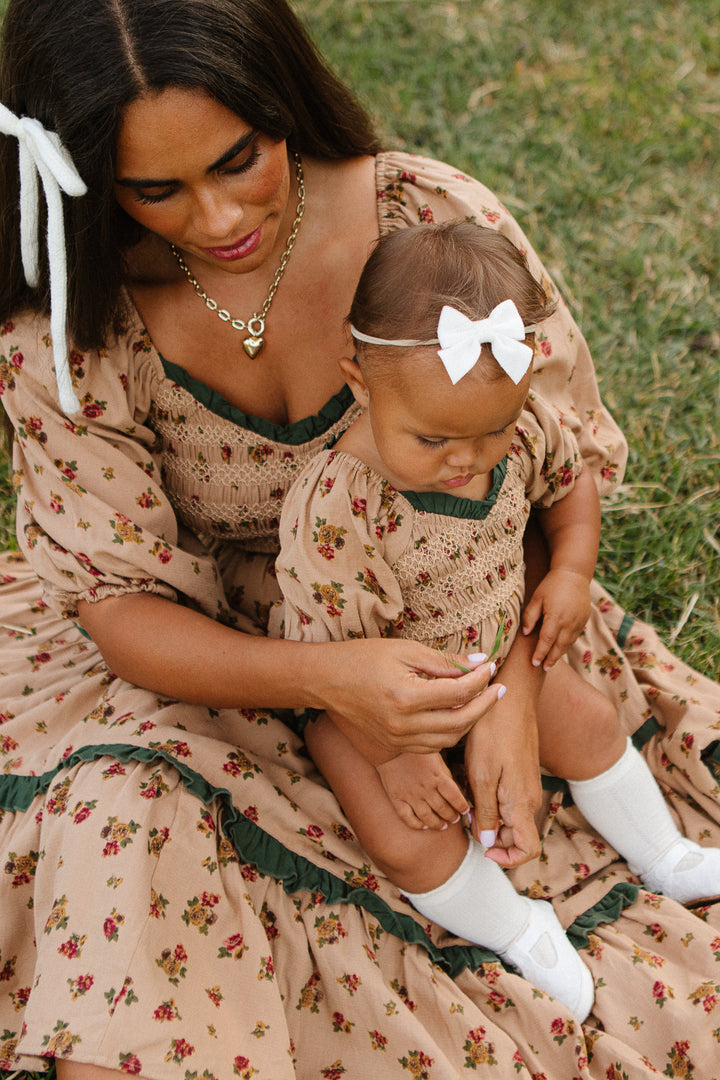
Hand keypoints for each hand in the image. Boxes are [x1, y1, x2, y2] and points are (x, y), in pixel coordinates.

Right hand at [318, 639, 502, 756]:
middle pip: (459, 722)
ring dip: (470, 721)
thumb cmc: (363, 658)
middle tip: (498, 688)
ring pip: (449, 739)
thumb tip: (481, 663)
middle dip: (484, 705)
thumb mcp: (405, 650)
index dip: (481, 680)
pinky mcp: (393, 747)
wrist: (326, 680)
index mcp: (406, 697)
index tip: (491, 667)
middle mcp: (402, 725)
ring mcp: (397, 740)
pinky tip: (456, 714)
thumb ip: (444, 661)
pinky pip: (432, 745)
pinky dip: (450, 732)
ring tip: (481, 700)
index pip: (458, 693)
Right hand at [376, 752, 469, 829]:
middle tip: (454, 819)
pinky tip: (423, 826)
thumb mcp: (435, 756)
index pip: (455, 797)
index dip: (462, 806)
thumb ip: (445, 774)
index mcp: (437, 776)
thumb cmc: (415, 749)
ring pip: (427, 817)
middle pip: (443, 809)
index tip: (465, 810)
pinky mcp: (396, 798)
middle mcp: (425, 788)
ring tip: (443, 826)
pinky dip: (416, 825)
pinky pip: (407, 817)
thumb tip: (455, 790)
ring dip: (437, 824)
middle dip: (451, 816)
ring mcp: (410, 795)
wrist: (389, 744)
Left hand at [464, 688, 541, 868]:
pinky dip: (493, 803)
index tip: (482, 848)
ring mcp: (527, 786)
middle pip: (516, 837)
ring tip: (468, 799)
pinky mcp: (522, 774)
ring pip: (511, 819)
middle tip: (467, 819)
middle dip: (492, 838)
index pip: (528, 850)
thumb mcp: (481, 774)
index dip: (507, 859)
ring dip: (491, 819)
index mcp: (522, 804)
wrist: (510, 697)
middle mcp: (530, 799)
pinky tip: (474, 785)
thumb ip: (487, 813)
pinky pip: (510, 801)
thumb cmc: (493, 732)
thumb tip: (489, 843)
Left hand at [521, 567, 590, 669]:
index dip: (540, 653)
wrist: (574, 574)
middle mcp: (569, 622)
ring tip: (551, 662)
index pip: (547, 640)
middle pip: (559, 646)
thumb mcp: (537, 598)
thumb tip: (526, 632)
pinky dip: (567, 644)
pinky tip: (560, 648)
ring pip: (568, 643)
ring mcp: (579, 622)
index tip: (534, 663)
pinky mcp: (584, 620)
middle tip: (543, 668)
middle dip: (551, 659)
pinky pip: (575, 636)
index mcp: (556, 617)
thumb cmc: (551, 585)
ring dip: (560, 654)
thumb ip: (530, 616)